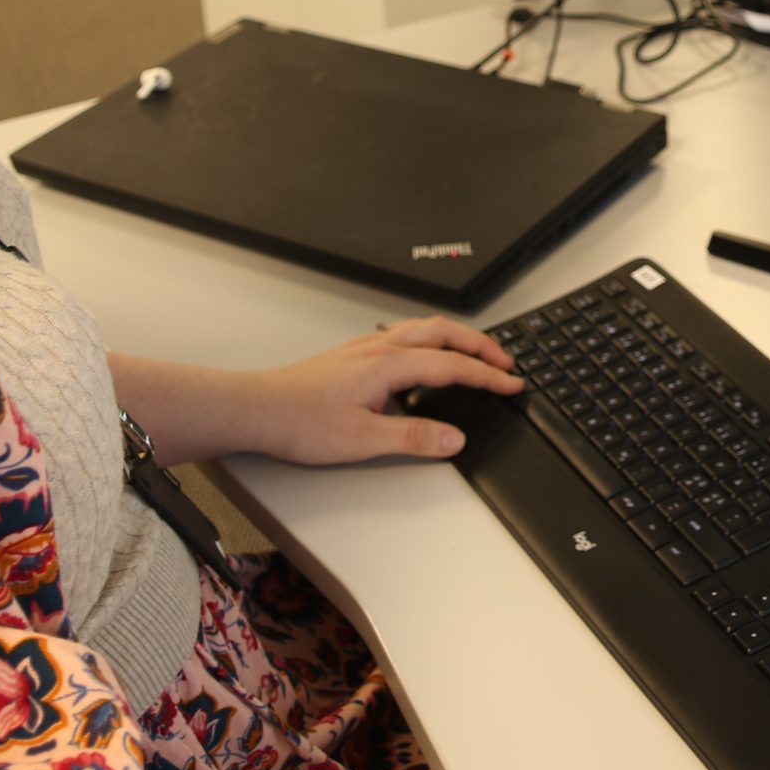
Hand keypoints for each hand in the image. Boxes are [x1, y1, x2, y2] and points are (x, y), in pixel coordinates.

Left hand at [226, 317, 519, 464]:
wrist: (257, 409)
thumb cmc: (299, 422)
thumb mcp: (363, 440)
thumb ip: (414, 437)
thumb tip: (454, 438)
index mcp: (388, 364)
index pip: (452, 365)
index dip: (488, 375)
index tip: (513, 384)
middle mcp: (379, 348)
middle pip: (443, 333)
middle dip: (481, 345)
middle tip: (507, 362)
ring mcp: (365, 348)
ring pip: (423, 329)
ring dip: (456, 338)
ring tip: (477, 353)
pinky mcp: (354, 356)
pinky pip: (404, 335)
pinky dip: (431, 340)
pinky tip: (427, 357)